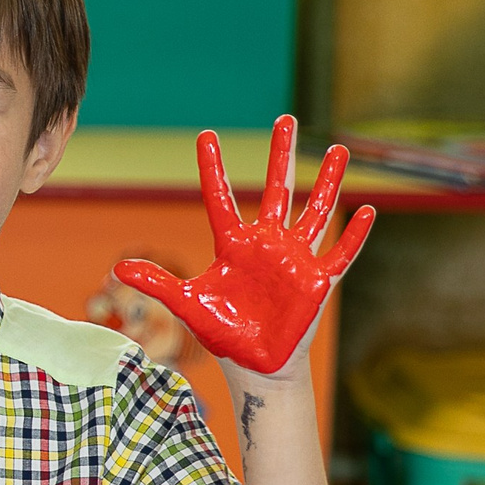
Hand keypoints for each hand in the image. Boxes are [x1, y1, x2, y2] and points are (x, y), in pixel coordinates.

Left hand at [113, 115, 373, 375]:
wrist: (255, 364)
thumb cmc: (224, 333)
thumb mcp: (188, 304)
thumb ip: (157, 283)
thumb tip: (117, 268)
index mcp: (233, 245)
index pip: (221, 197)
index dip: (213, 168)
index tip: (206, 135)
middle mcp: (266, 243)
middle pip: (277, 189)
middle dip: (281, 154)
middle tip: (286, 119)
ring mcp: (295, 259)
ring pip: (315, 211)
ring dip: (328, 181)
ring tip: (339, 150)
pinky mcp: (317, 281)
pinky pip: (340, 253)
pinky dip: (353, 235)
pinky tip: (367, 210)